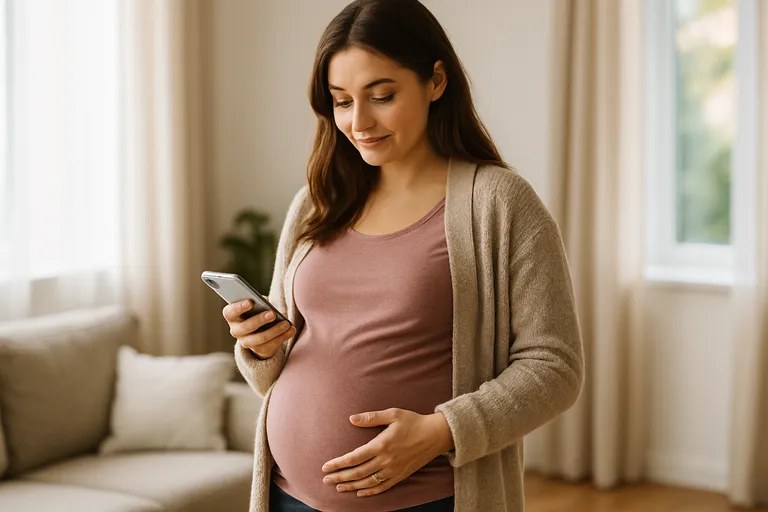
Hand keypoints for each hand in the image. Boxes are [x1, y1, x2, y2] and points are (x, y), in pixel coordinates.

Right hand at [222, 299, 295, 358]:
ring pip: (260, 339)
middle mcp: (236, 331)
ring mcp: (246, 342)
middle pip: (246, 327)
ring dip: (274, 330)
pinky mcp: (260, 350)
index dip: (238, 307)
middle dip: (260, 320)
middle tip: (272, 313)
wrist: (259, 331)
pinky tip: (291, 330)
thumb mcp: (256, 305)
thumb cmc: (256, 311)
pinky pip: (271, 345)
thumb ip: (258, 302)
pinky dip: (283, 336)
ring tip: (286, 323)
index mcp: (232, 316)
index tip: (250, 302)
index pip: (230, 312)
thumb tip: (266, 301)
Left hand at [321, 408, 453, 496]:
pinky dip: (369, 491)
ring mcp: (393, 470)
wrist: (436, 435)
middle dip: (339, 476)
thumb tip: (351, 419)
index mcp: (381, 444)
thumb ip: (371, 417)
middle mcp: (386, 460)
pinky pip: (382, 487)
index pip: (354, 457)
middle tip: (325, 479)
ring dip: (351, 485)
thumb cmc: (413, 421)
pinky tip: (360, 492)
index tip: (325, 467)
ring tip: (338, 486)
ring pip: (368, 482)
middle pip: (357, 472)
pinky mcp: (401, 475)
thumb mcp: (393, 414)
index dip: (338, 463)